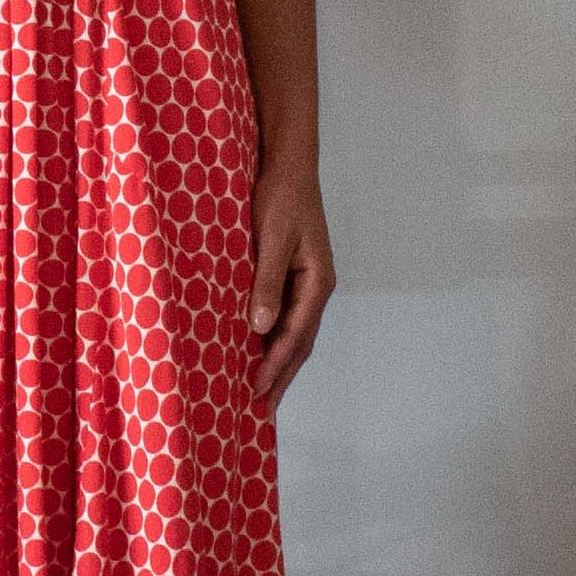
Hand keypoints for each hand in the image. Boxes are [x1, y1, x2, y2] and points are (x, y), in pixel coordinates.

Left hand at [246, 161, 334, 410]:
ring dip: (279, 363)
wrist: (289, 165)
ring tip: (262, 392)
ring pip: (294, 333)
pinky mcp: (293, 275)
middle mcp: (316, 287)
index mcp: (317, 282)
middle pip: (300, 342)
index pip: (296, 335)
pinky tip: (258, 351)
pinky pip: (285, 316)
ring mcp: (306, 283)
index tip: (258, 391)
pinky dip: (274, 340)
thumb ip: (267, 282)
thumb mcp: (272, 239)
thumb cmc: (281, 197)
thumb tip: (260, 327)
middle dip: (282, 376)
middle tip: (263, 410)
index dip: (276, 365)